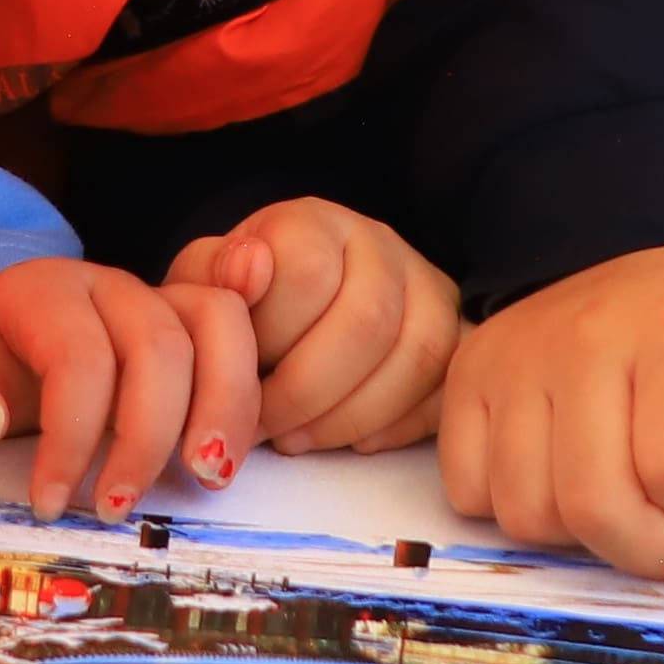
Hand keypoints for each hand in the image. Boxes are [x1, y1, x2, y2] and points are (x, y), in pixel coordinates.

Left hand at [0, 255, 255, 517]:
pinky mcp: (188, 335)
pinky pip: (239, 340)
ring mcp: (155, 303)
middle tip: (118, 508)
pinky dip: (246, 394)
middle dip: (148, 433)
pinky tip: (228, 455)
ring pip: (217, 324)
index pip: (77, 354)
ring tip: (207, 478)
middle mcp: (107, 287)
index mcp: (38, 291)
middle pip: (157, 342)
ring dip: (225, 404)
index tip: (49, 502)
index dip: (73, 435)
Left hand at [167, 201, 459, 455]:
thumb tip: (249, 267)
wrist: (286, 309)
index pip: (308, 273)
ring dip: (349, 416)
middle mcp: (380, 246)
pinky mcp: (457, 337)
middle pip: (367, 323)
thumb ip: (211, 276)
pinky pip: (446, 387)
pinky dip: (399, 426)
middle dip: (306, 392)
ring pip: (417, 358)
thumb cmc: (243, 303)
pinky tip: (352, 441)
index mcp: (314, 223)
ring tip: (300, 439)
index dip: (269, 339)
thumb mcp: (206, 283)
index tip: (236, 376)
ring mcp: (427, 288)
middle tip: (266, 427)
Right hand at [434, 242, 663, 601]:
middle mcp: (584, 336)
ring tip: (619, 488)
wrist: (662, 270)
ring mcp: (516, 355)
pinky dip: (517, 506)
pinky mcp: (470, 373)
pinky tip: (562, 472)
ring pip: (527, 514)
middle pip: (594, 507)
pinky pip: (469, 493)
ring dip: (580, 534)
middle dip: (645, 546)